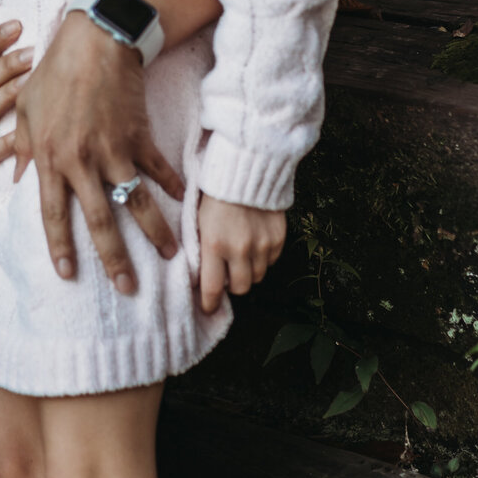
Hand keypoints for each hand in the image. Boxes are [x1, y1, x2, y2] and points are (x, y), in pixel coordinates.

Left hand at [13, 10, 184, 294]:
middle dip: (114, 259)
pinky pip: (158, 169)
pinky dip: (172, 186)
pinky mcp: (140, 136)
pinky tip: (181, 201)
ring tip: (169, 258)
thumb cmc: (53, 72)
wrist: (94, 41)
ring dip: (155, 233)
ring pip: (137, 203)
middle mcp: (82, 161)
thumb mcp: (25, 109)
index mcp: (49, 158)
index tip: (67, 274)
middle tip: (126, 288)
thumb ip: (21, 148)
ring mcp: (115, 151)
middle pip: (100, 221)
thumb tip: (15, 182)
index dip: (60, 246)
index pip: (53, 214)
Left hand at [197, 194, 285, 314]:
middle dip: (232, 285)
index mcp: (214, 244)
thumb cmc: (215, 193)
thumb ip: (201, 249)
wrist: (246, 169)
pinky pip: (272, 261)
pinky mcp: (278, 238)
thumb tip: (201, 277)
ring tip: (241, 254)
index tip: (208, 308)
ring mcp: (262, 245)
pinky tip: (255, 242)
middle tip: (227, 273)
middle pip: (241, 288)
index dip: (210, 303)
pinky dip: (263, 258)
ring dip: (248, 271)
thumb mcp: (199, 220)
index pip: (212, 289)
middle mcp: (240, 249)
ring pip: (257, 276)